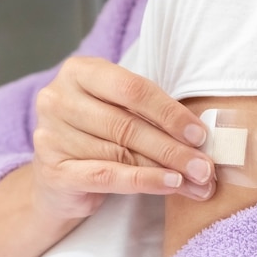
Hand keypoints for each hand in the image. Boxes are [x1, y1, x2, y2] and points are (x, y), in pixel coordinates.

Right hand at [32, 56, 215, 219]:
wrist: (56, 181)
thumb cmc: (96, 138)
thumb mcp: (118, 112)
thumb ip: (150, 116)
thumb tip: (200, 138)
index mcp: (78, 72)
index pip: (132, 88)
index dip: (170, 112)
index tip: (200, 135)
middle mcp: (57, 100)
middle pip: (127, 124)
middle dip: (173, 147)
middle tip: (205, 167)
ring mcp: (51, 136)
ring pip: (121, 153)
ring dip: (166, 169)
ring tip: (197, 182)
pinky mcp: (53, 172)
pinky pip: (107, 176)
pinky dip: (144, 181)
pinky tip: (169, 184)